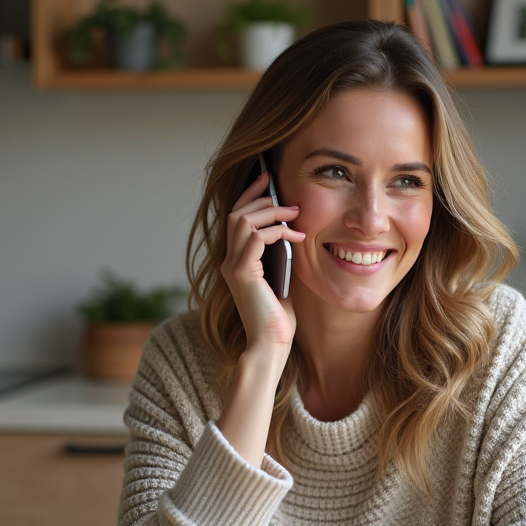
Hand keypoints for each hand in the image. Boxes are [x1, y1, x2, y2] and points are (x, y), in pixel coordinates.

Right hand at [221, 171, 305, 355]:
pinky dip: (278, 232)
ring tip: (294, 214)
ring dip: (271, 212)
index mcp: (236, 261)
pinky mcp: (242, 274)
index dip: (250, 196)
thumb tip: (292, 229)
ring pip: (243, 221)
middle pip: (236, 214)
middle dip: (261, 198)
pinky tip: (296, 237)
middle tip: (287, 196)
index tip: (267, 181)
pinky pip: (257, 238)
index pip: (236, 219)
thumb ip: (279, 255)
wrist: (271, 344)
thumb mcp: (281, 277)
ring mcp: (233, 267)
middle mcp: (229, 261)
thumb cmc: (278, 317)